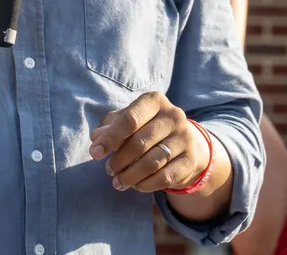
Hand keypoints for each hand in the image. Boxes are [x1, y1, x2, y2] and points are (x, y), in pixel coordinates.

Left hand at [88, 92, 209, 193]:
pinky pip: (164, 177)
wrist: (186, 144)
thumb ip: (111, 126)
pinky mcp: (191, 160)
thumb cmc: (148, 128)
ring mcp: (185, 138)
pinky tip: (136, 185)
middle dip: (118, 160)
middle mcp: (173, 116)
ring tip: (118, 181)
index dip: (110, 138)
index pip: (130, 119)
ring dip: (130, 176)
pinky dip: (145, 184)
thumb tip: (96, 137)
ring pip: (151, 163)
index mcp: (155, 101)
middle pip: (139, 143)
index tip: (95, 153)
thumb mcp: (129, 121)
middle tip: (109, 170)